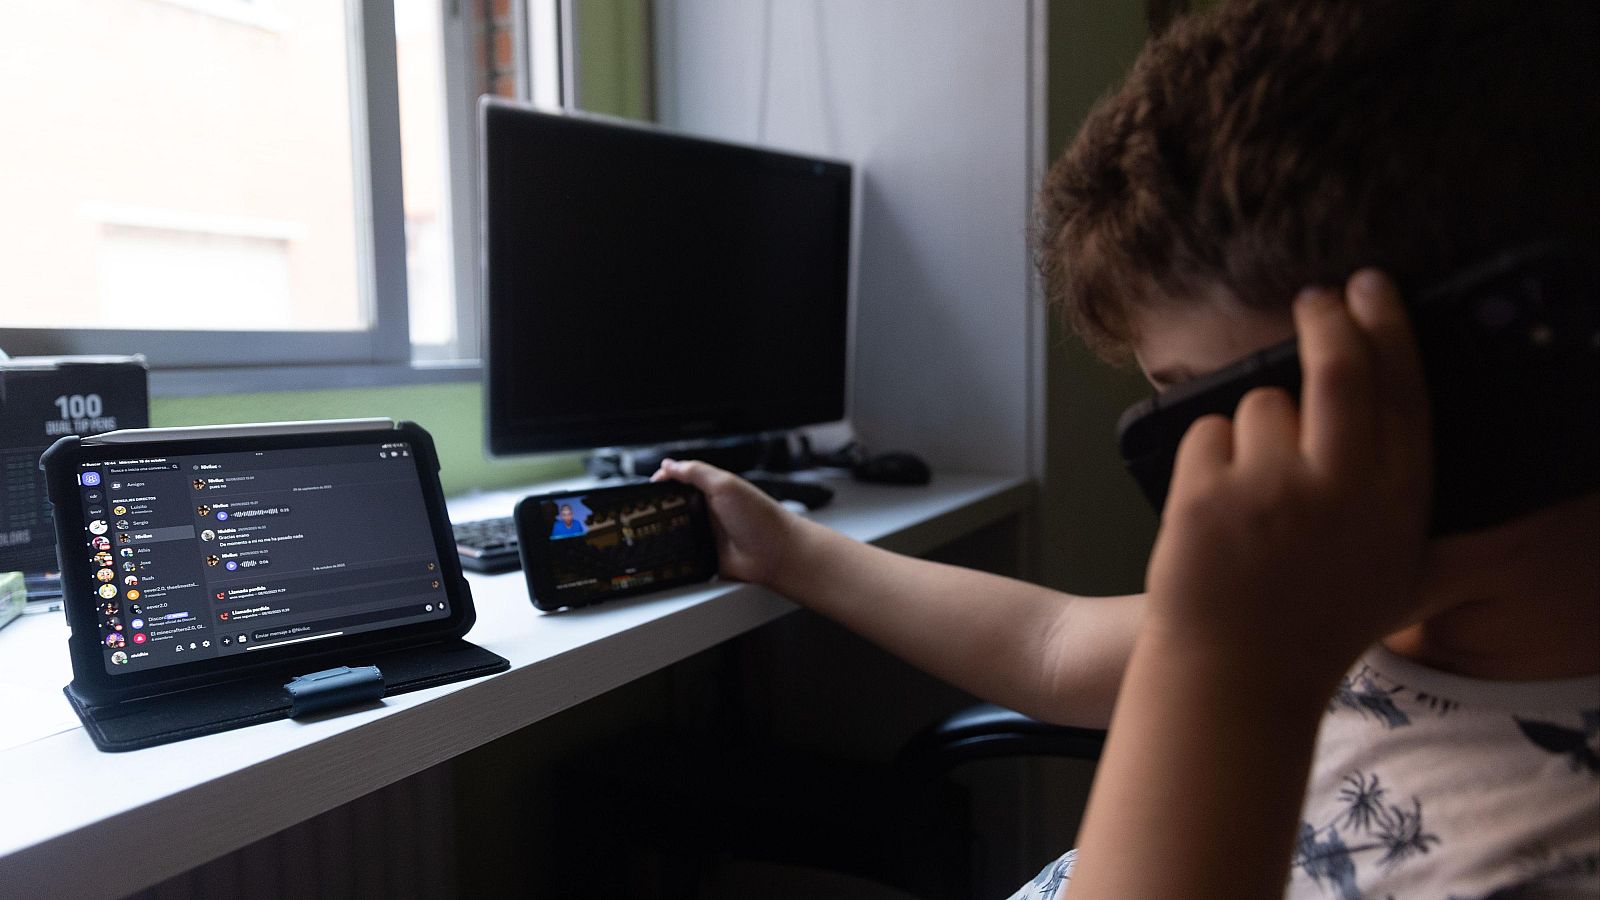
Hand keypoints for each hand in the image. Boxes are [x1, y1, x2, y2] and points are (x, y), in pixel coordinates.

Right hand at [651, 459, 804, 586]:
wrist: (778, 554)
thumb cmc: (760, 516)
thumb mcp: (725, 485)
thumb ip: (696, 472)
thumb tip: (668, 464)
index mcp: (712, 490)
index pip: (680, 482)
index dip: (662, 484)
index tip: (644, 491)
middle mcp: (708, 511)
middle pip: (674, 509)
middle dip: (659, 512)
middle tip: (640, 516)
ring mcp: (707, 535)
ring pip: (676, 533)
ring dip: (666, 535)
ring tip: (648, 536)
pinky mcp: (707, 557)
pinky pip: (685, 556)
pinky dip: (676, 556)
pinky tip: (666, 556)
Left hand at [1143, 270, 1433, 681]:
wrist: (1233, 675)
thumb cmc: (1317, 630)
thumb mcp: (1406, 590)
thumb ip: (1455, 551)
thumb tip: (1515, 527)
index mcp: (1397, 506)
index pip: (1404, 393)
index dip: (1390, 330)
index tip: (1372, 286)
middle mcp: (1343, 491)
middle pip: (1339, 368)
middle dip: (1327, 318)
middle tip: (1316, 297)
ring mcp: (1272, 491)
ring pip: (1261, 404)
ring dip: (1253, 430)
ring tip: (1251, 494)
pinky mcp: (1208, 495)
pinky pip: (1207, 432)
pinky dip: (1206, 456)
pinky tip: (1212, 505)